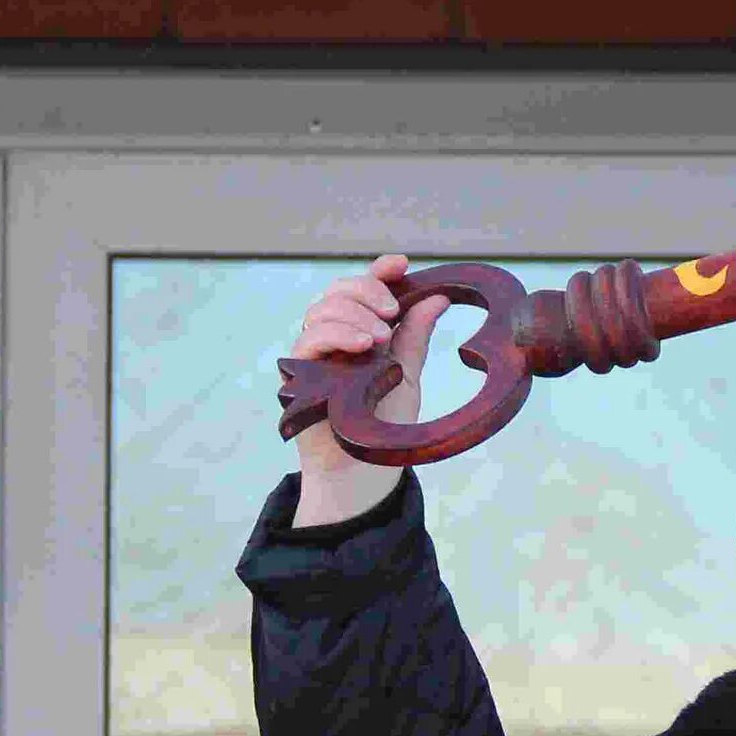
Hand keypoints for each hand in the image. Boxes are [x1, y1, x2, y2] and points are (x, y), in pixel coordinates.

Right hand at [289, 254, 452, 528]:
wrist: (363, 470)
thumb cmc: (382, 423)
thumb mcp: (407, 374)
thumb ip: (415, 337)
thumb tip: (437, 297)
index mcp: (362, 331)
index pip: (363, 290)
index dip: (378, 272)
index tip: (400, 265)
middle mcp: (336, 337)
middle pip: (339, 292)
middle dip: (366, 291)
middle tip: (392, 311)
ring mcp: (315, 353)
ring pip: (322, 310)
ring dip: (353, 315)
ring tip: (379, 338)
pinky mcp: (298, 373)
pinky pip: (308, 338)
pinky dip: (336, 334)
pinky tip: (362, 346)